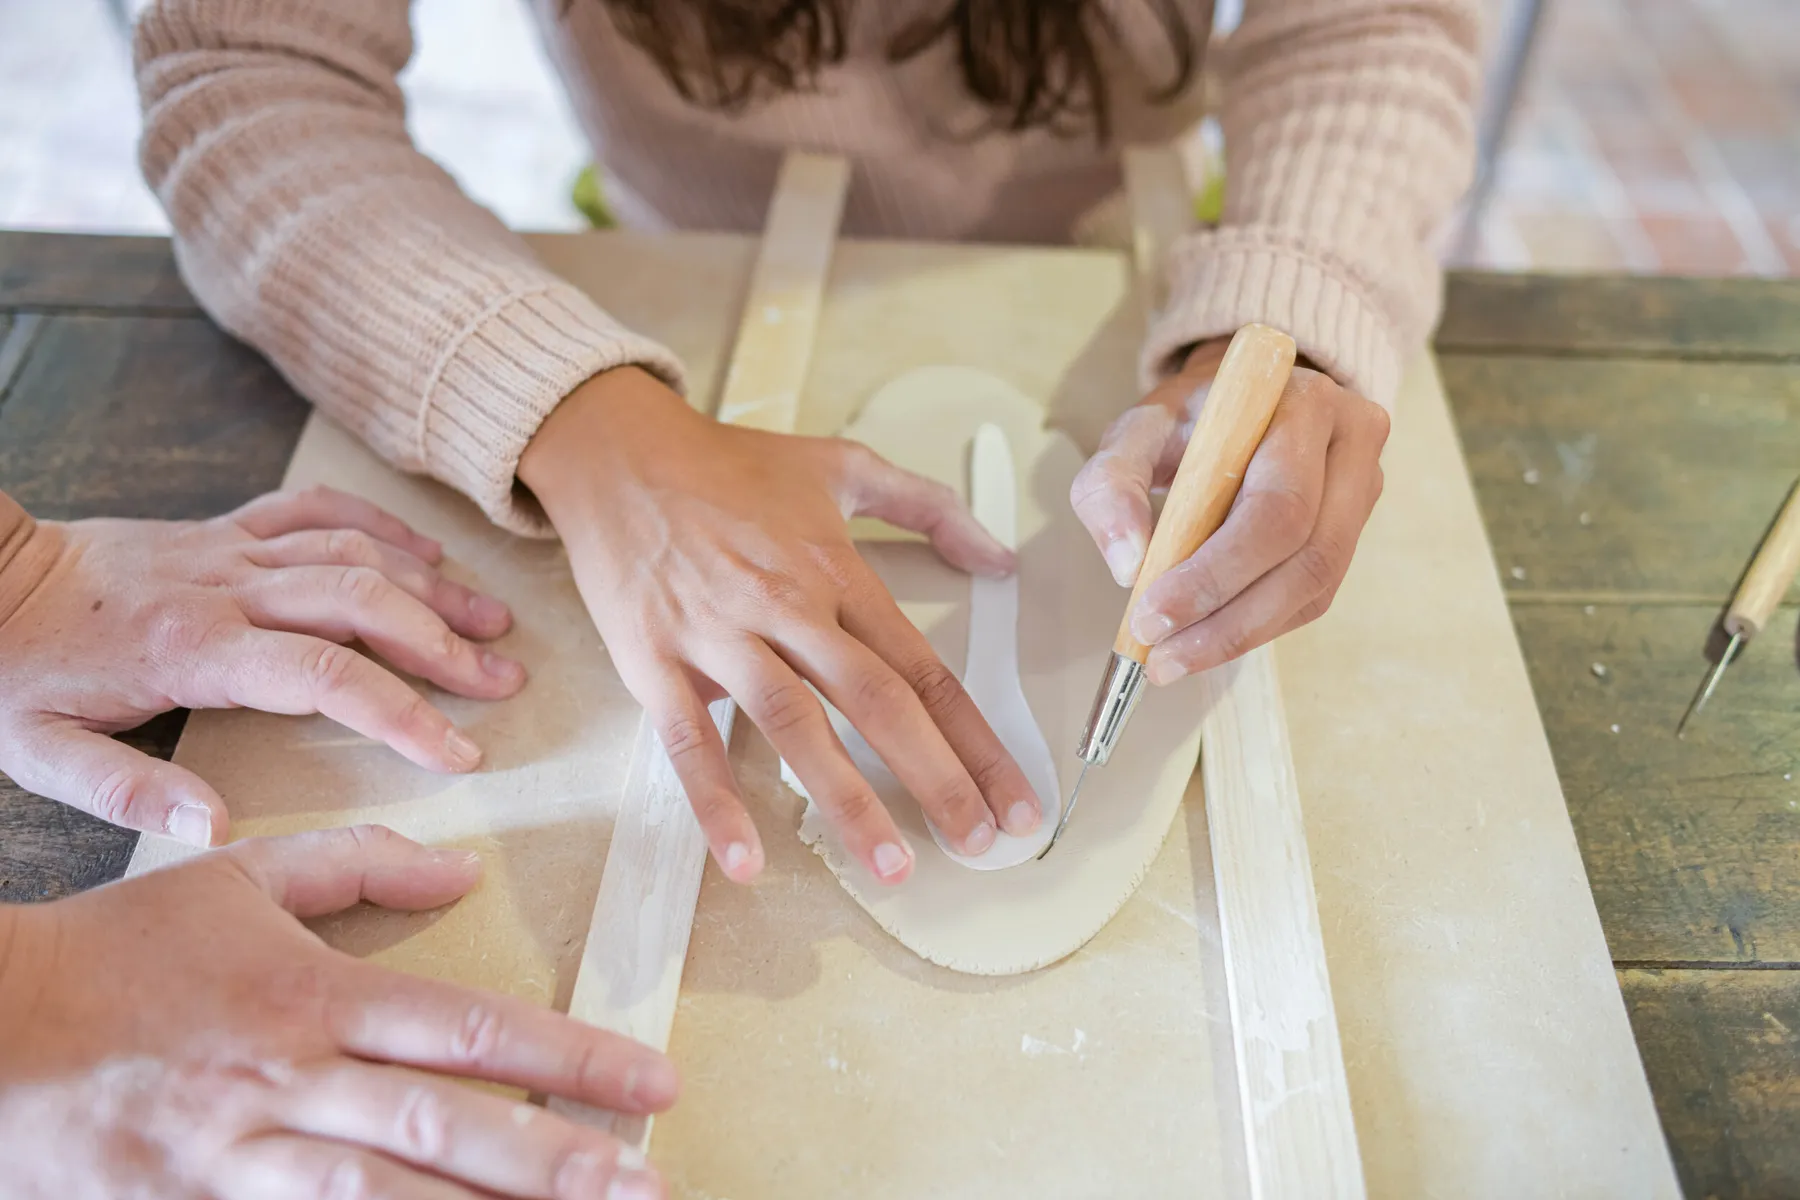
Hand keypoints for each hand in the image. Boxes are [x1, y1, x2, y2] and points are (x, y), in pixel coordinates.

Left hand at [0, 487, 524, 846]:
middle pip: (364, 601)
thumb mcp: (39, 752)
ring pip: (355, 552)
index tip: (458, 753)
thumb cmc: (10, 673)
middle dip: (445, 645)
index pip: (325, 675)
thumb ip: (128, 793)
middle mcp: (225, 587)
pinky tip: (429, 554)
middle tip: (503, 684)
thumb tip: (220, 828)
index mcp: (191, 648)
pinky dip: (384, 526)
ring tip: (494, 626)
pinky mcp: (224, 528)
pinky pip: (318, 510)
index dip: (402, 712)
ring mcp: (229, 548)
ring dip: (432, 588)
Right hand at [0, 826, 674, 1198]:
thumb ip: (356, 863)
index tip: (651, 1081)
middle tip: (647, 1185)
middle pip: (442, 1128)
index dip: (569, 1058)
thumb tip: (460, 869)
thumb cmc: (117, 955)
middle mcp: (293, 1084)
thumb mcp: (236, 879)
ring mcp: (245, 1162)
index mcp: (315, 996)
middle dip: (552, 1163)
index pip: (470, 1028)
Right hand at [519, 368, 1042, 885]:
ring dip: (846, 798)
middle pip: (876, 700)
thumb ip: (928, 506)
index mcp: (837, 572)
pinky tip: (744, 858)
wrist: (616, 451)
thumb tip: (1000, 556)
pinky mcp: (656, 659)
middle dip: (936, 776)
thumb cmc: (728, 466)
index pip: (922, 668)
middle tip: (979, 841)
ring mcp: (721, 635)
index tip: (1014, 795)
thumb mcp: (841, 464)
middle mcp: (788, 606)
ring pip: (795, 723)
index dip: (976, 737)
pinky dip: (716, 799)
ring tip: (892, 866)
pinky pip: (690, 738)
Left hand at [1071, 336, 1388, 683]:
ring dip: (1242, 634)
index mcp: (1303, 405)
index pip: (1275, 506)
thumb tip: (1127, 567)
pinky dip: (1257, 626)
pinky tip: (1208, 639)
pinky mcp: (1354, 528)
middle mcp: (1351, 443)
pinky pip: (1314, 596)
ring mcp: (1363, 488)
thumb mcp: (1135, 430)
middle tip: (1162, 656)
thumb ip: (1111, 485)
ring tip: (1176, 658)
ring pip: (1317, 586)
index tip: (1152, 615)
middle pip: (1308, 555)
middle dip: (1229, 619)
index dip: (1216, 572)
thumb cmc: (1188, 417)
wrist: (1240, 399)